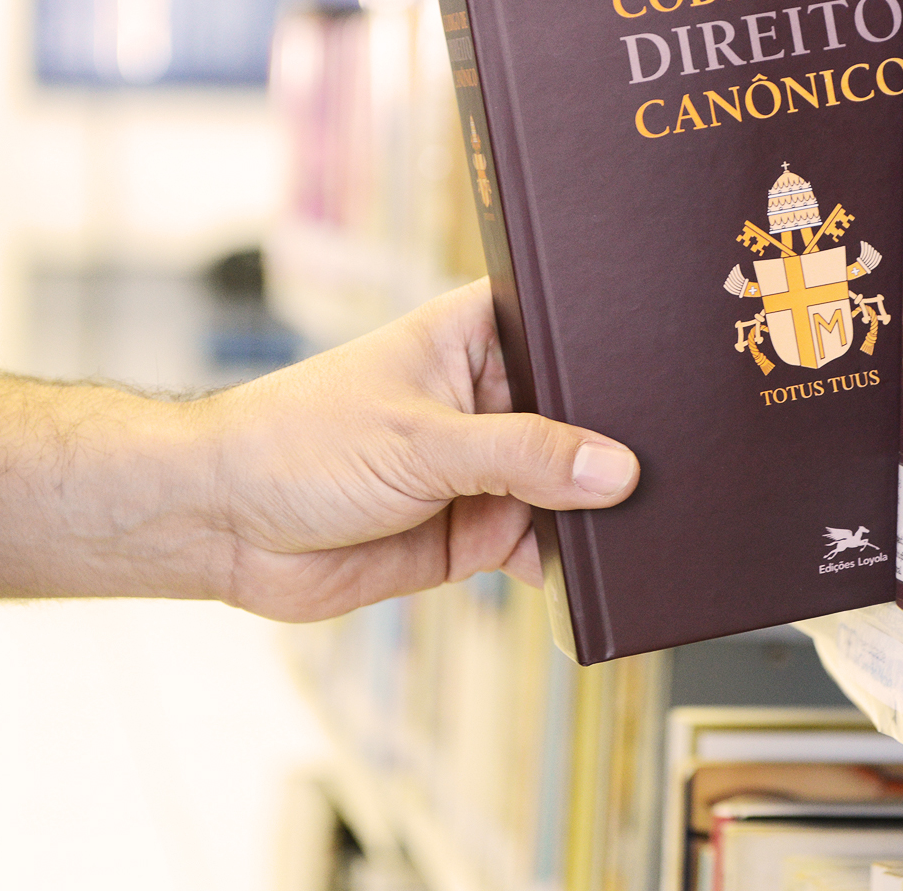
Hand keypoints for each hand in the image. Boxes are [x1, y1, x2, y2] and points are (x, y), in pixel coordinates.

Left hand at [198, 279, 639, 621]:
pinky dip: (567, 562)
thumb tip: (615, 471)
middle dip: (615, 444)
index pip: (565, 329)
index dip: (614, 350)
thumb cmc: (298, 444)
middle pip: (579, 417)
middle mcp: (488, 398)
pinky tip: (595, 572)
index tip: (673, 375)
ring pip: (567, 487)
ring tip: (649, 524)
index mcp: (475, 335)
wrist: (225, 528)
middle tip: (677, 463)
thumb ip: (524, 456)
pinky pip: (542, 545)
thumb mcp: (422, 441)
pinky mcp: (475, 531)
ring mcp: (484, 468)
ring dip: (595, 509)